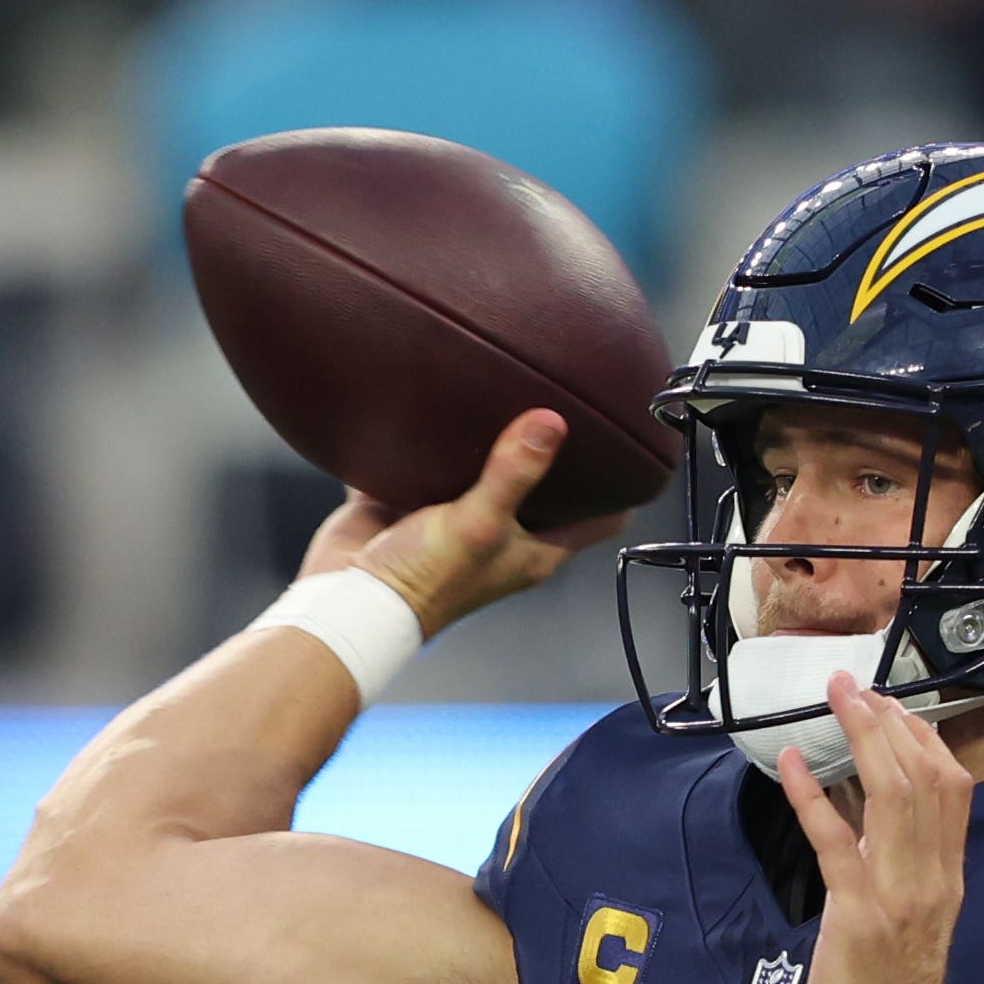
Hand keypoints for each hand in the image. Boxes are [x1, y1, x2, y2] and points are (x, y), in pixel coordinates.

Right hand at [298, 412, 626, 636]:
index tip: (636, 444)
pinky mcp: (413, 501)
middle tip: (570, 395)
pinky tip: (439, 400)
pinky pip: (429, 459)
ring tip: (509, 384)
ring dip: (494, 435)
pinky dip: (433, 435)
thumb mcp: (479, 524)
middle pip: (544, 484)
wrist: (348, 599)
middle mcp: (502, 532)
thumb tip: (552, 422)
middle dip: (557, 447)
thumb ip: (515, 472)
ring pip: (485, 466)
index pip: (598, 518)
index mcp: (534, 549)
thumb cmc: (421, 584)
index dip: (622, 487)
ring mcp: (457, 516)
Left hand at [785, 671, 970, 983]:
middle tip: (855, 685)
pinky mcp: (857, 916)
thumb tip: (878, 821)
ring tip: (836, 699)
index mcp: (949, 880)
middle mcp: (932, 880)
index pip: (952, 790)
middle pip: (924, 778)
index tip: (892, 705)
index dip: (924, 739)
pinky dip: (810, 797)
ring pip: (892, 797)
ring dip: (861, 738)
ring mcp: (898, 896)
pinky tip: (786, 763)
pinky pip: (835, 842)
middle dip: (890, 723)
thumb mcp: (915, 927)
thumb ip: (908, 874)